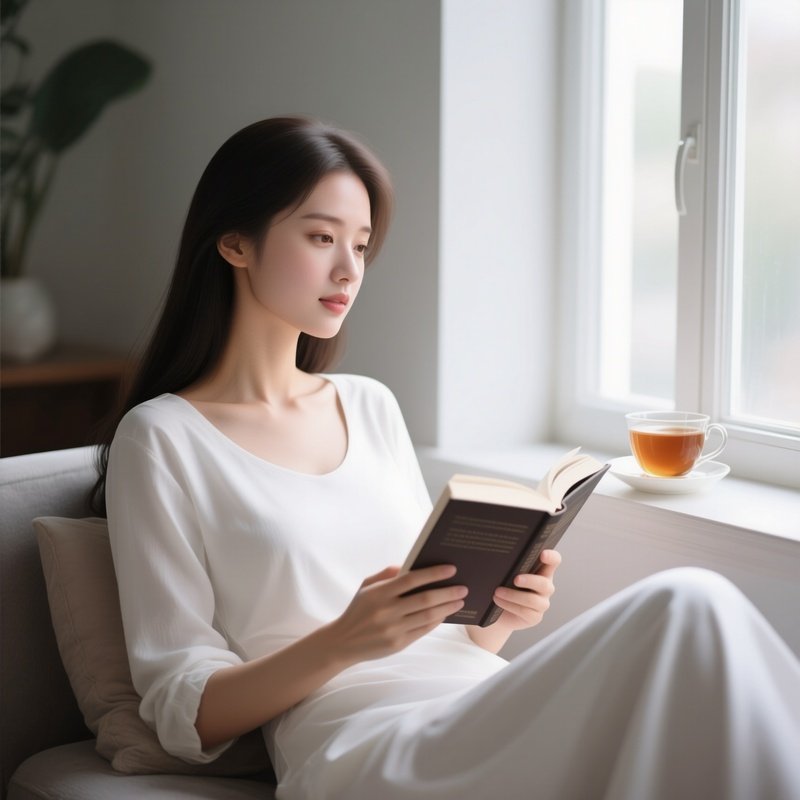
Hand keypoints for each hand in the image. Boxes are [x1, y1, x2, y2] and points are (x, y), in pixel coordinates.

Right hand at [329, 564, 467, 663]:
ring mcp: (393, 629)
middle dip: (448, 592)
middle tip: (463, 587)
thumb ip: (387, 574)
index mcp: (379, 593)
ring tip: (460, 600)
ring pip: (428, 616)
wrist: (343, 641)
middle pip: (425, 599)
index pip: (411, 579)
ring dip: (447, 607)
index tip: (451, 569)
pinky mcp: (398, 644)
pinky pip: (423, 630)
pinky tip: (445, 614)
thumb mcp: (366, 586)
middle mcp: (387, 611)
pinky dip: (437, 621)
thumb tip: (410, 566)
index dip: (433, 573)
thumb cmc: (358, 609)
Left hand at [489, 549, 560, 633]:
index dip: (551, 557)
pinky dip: (509, 605)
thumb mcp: (507, 573)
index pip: (554, 561)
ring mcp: (542, 603)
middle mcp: (545, 587)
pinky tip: (498, 600)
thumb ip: (510, 565)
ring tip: (497, 592)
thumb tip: (500, 559)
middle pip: (544, 583)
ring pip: (532, 600)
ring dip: (512, 595)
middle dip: (529, 580)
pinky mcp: (535, 617)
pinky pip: (524, 611)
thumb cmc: (503, 586)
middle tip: (515, 579)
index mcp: (541, 571)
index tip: (543, 554)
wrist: (498, 611)